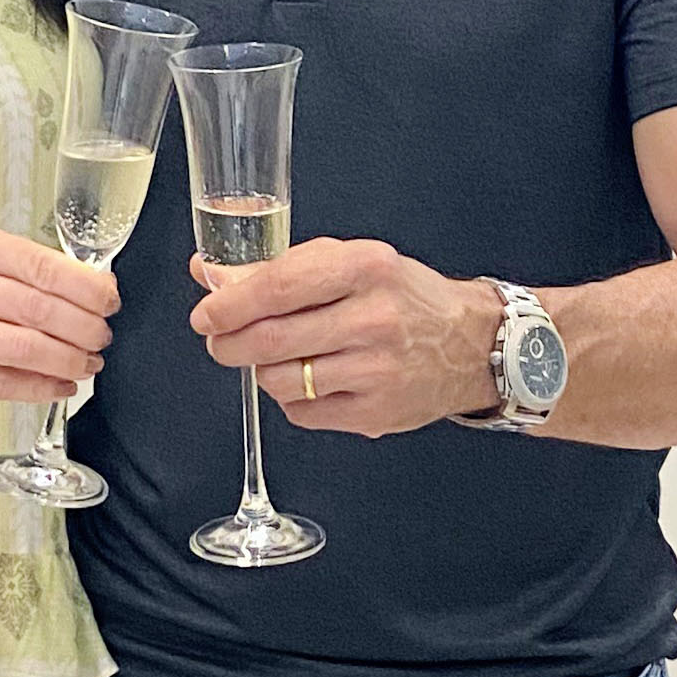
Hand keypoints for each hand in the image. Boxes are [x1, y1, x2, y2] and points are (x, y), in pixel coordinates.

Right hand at [0, 219, 115, 407]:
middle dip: (83, 327)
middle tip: (102, 336)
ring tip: (87, 363)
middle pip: (36, 306)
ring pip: (21, 347)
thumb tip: (86, 287)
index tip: (109, 299)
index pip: (38, 263)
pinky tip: (59, 385)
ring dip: (67, 360)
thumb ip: (11, 266)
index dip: (85, 286)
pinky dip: (38, 387)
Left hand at [191, 239, 500, 438]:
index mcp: (365, 268)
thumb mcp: (351, 263)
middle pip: (270, 339)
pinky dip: (291, 398)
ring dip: (261, 370)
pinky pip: (301, 411)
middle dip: (228, 343)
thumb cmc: (403, 298)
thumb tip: (210, 274)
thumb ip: (281, 268)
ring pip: (279, 380)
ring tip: (277, 357)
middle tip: (219, 341)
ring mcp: (375, 370)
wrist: (470, 345)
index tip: (206, 314)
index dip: (230, 304)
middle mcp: (373, 319)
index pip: (279, 286)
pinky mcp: (375, 412)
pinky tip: (310, 380)